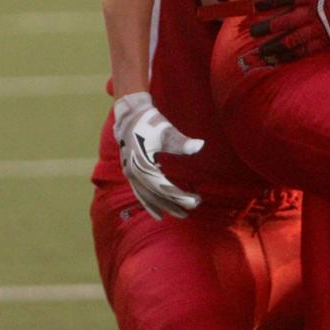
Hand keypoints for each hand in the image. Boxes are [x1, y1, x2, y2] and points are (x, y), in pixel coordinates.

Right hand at [112, 92, 204, 219]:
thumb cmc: (150, 122)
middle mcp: (134, 172)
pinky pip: (140, 193)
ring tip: (181, 214)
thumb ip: (181, 141)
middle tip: (192, 208)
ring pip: (147, 196)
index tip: (195, 201)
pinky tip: (159, 211)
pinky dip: (149, 203)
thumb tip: (199, 146)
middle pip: (155, 194)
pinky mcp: (131, 172)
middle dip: (173, 203)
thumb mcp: (166, 130)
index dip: (179, 196)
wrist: (130, 115)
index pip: (163, 187)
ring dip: (163, 206)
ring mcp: (130, 174)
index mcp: (142, 164)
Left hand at [237, 0, 329, 64]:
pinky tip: (277, 61)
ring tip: (256, 54)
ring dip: (272, 47)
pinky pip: (304, 51)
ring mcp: (319, 29)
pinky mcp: (326, 40)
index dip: (265, 2)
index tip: (251, 6)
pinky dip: (289, 57)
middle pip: (282, 21)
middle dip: (263, 28)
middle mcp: (312, 12)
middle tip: (247, 31)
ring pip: (290, 40)